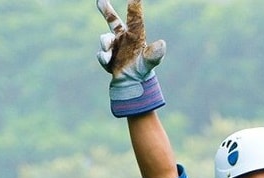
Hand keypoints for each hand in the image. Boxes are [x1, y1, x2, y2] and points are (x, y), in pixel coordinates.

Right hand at [96, 0, 165, 117]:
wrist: (131, 83)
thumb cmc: (142, 70)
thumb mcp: (149, 62)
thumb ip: (155, 54)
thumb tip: (162, 44)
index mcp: (135, 35)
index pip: (134, 18)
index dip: (134, 5)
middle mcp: (123, 38)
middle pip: (112, 21)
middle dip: (106, 10)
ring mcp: (113, 46)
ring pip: (105, 39)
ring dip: (105, 43)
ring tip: (107, 50)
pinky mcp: (106, 56)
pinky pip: (102, 54)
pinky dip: (103, 57)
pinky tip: (108, 61)